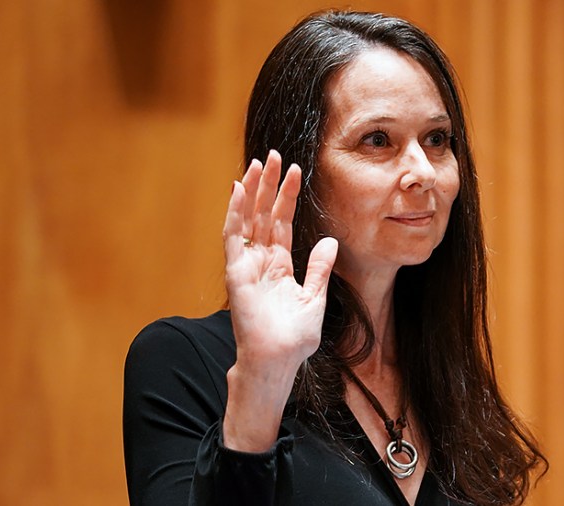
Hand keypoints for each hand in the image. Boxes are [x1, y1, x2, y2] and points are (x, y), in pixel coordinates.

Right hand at [221, 150, 337, 451]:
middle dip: (269, 185)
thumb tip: (330, 241)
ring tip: (258, 163)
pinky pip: (233, 236)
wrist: (278, 361)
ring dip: (251, 191)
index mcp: (280, 265)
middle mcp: (261, 260)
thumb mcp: (316, 298)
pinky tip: (239, 189)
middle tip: (274, 155)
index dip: (288, 197)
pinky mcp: (235, 272)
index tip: (296, 170)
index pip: (282, 222)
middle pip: (264, 214)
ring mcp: (246, 264)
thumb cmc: (294, 338)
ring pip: (247, 219)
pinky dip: (234, 212)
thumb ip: (320, 269)